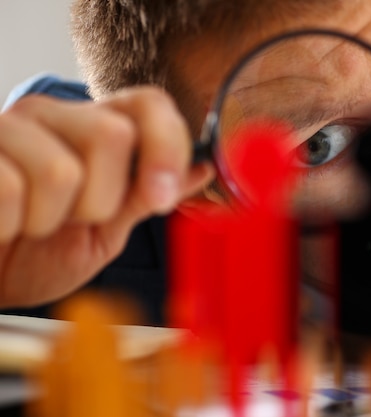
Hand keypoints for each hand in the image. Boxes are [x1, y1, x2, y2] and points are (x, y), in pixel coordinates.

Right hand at [0, 87, 213, 307]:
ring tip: (33, 223)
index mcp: (95, 129)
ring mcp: (7, 129)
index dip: (167, 146)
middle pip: (113, 134)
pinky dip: (11, 224)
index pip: (150, 104)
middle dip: (103, 200)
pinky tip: (4, 223)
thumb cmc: (40, 255)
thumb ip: (146, 196)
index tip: (162, 196)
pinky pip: (10, 189)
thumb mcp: (105, 230)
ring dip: (50, 220)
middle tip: (75, 219)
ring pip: (62, 171)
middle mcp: (53, 117)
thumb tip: (203, 168)